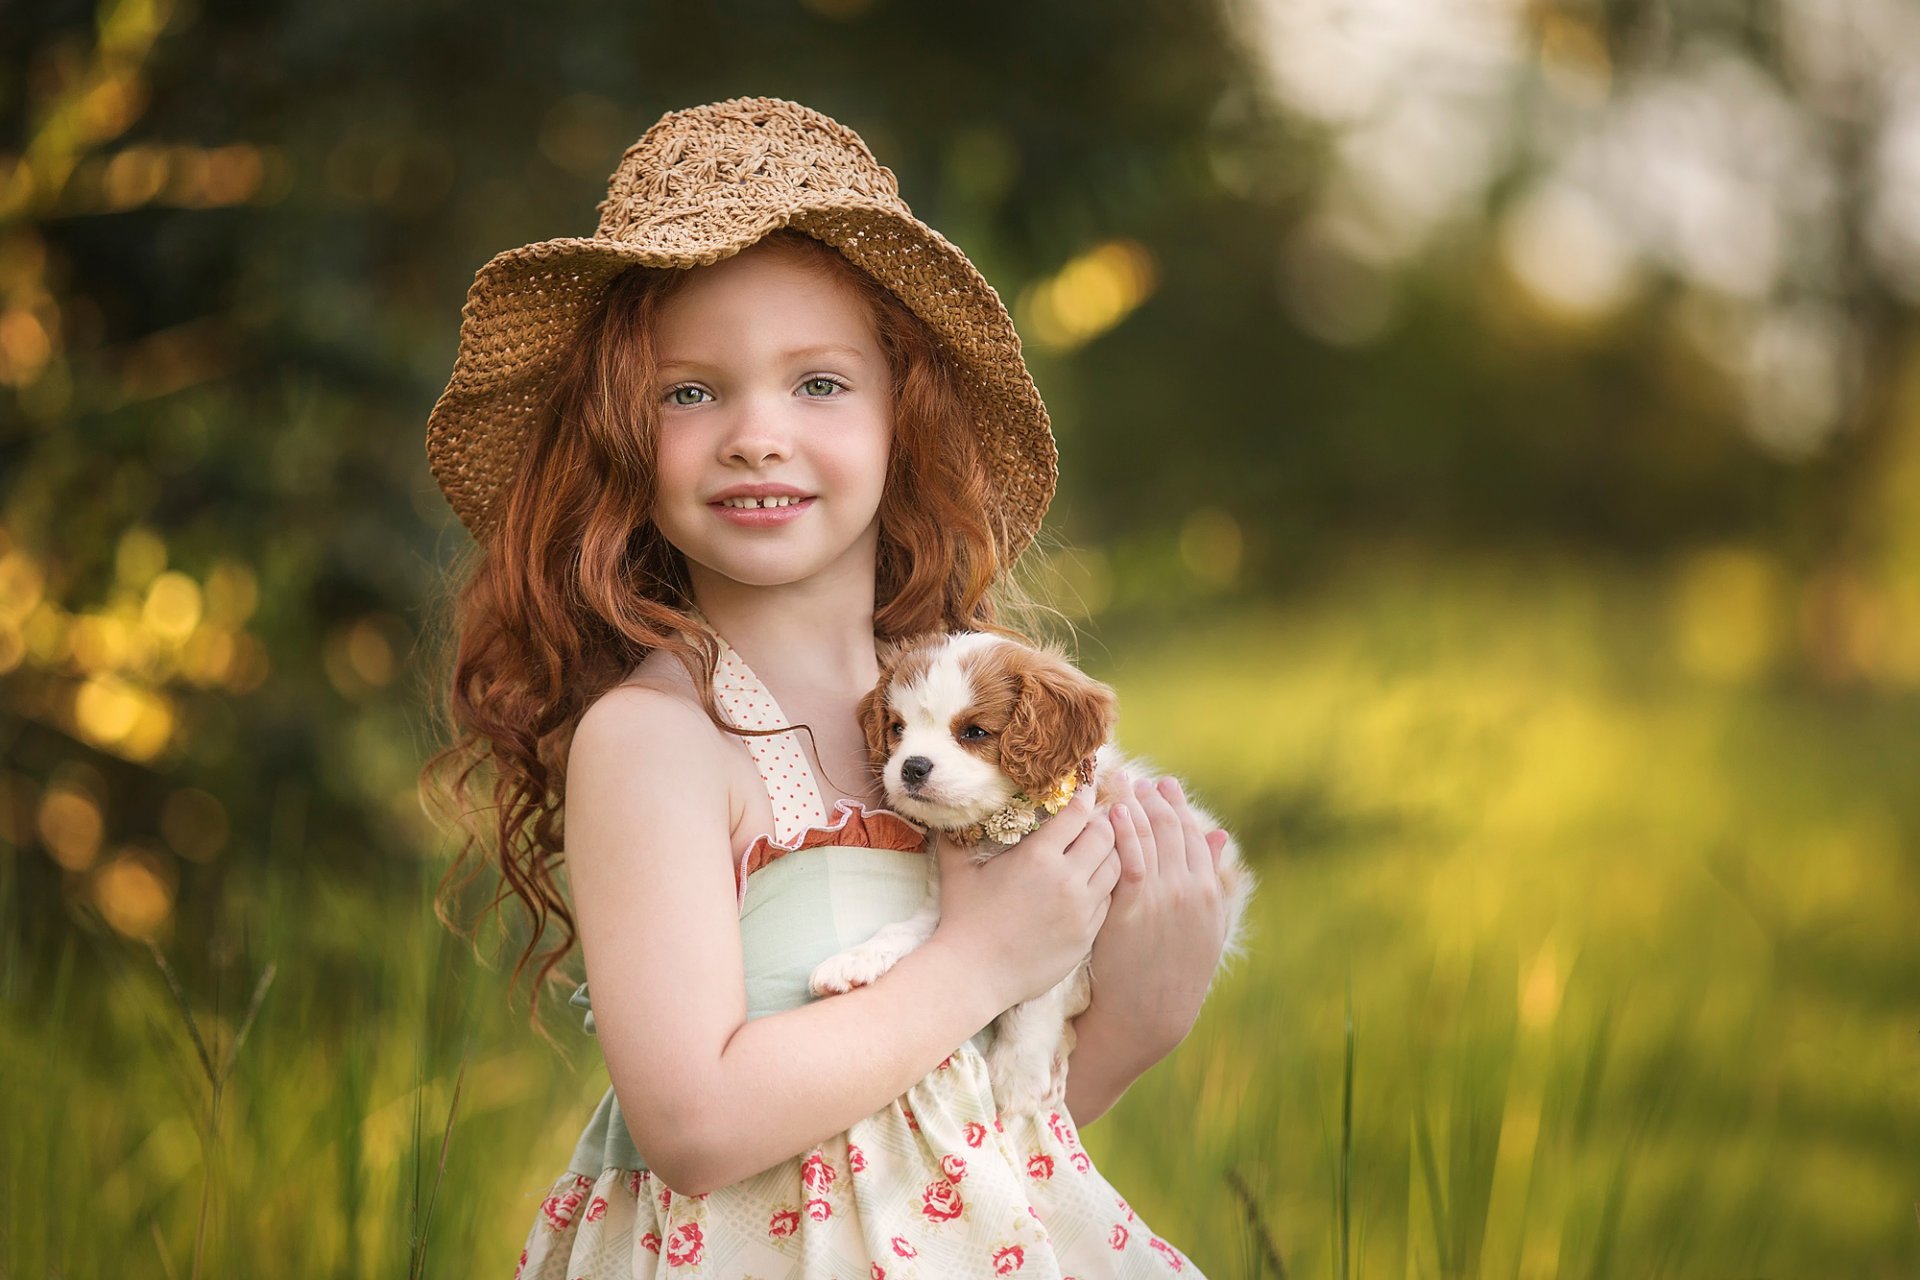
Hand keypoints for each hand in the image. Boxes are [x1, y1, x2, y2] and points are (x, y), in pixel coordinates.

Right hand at [932, 787, 1121, 1008]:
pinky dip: (1105, 887)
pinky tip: (1092, 884)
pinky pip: (1109, 901)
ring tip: (1097, 850)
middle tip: (1093, 820)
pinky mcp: (1088, 935)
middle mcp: (1068, 879)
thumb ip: (958, 835)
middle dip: (1102, 823)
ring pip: (1116, 867)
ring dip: (1110, 854)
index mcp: (1039, 856)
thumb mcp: (958, 870)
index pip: (1078, 812)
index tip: (1085, 789)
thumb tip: (948, 810)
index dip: (1084, 796)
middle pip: (1105, 835)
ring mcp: (1082, 909)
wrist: (974, 975)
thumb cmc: (963, 919)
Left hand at [1085, 771, 1231, 1048]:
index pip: (1196, 836)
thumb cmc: (1173, 971)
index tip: (1167, 786)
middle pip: (1174, 830)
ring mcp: (1163, 897)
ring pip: (1153, 838)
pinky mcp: (1134, 907)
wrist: (1151, 1012)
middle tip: (1142, 779)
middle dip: (1158, 800)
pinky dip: (1126, 830)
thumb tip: (1220, 834)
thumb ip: (1212, 878)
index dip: (1181, 808)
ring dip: (1140, 806)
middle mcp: (1190, 889)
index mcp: (1208, 892)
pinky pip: (1130, 858)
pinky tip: (1117, 812)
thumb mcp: (1205, 926)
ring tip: (1125, 785)